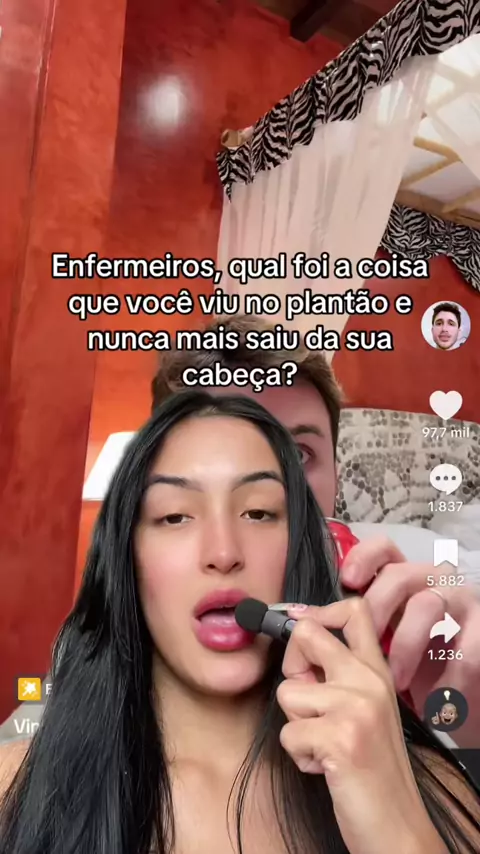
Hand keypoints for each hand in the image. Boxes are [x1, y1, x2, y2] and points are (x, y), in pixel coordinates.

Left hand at [276, 600, 445, 853]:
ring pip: (287, 692)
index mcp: (377, 670)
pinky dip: (299, 756)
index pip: (353, 609)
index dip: (316, 613)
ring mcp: (356, 707)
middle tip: (308, 700)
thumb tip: (297, 637)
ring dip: (296, 725)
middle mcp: (369, 680)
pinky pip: (288, 734)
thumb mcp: (365, 709)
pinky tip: (326, 766)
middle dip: (291, 665)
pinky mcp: (340, 737)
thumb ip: (340, 675)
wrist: (396, 824)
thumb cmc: (372, 768)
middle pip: (306, 633)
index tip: (301, 633)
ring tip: (325, 745)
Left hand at [340, 537, 479, 746]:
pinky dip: (445, 679)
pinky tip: (434, 700)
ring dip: (407, 647)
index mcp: (405, 580)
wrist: (456, 704)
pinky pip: (463, 649)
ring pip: (428, 605)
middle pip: (398, 576)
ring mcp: (462, 603)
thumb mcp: (380, 645)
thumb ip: (346, 629)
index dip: (364, 557)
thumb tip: (298, 620)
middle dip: (376, 610)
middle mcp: (434, 582)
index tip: (346, 579)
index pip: (384, 549)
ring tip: (395, 683)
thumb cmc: (411, 673)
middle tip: (363, 646)